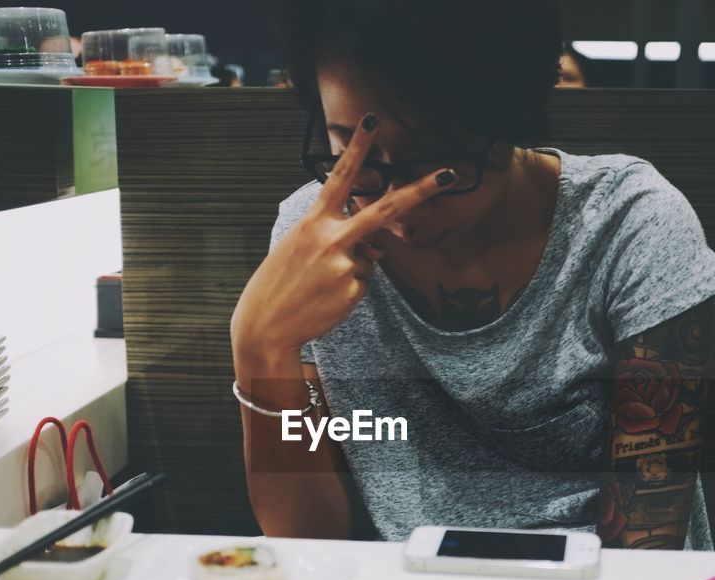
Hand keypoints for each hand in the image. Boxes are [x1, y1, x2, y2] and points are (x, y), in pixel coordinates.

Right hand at [231, 112, 455, 358]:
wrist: (265, 325)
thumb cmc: (281, 282)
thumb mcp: (301, 248)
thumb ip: (339, 237)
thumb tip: (377, 246)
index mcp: (313, 221)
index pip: (340, 177)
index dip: (357, 147)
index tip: (372, 121)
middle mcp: (331, 238)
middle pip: (384, 211)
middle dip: (419, 191)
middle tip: (449, 175)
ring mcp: (345, 264)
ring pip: (371, 258)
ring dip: (354, 268)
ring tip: (320, 283)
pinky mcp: (354, 289)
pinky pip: (364, 282)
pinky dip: (350, 290)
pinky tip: (326, 298)